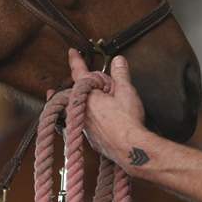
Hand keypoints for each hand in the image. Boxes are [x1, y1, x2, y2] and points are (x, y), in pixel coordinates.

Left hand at [68, 49, 145, 165]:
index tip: (72, 52)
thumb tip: (118, 61)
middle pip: (74, 93)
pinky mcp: (90, 138)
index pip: (79, 73)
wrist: (129, 149)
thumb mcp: (126, 91)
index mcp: (86, 95)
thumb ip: (120, 73)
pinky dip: (87, 117)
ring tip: (95, 97)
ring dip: (82, 101)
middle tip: (85, 77)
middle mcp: (80, 111)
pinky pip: (83, 124)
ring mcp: (83, 126)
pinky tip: (95, 118)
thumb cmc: (127, 121)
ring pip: (77, 109)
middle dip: (78, 84)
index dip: (76, 60)